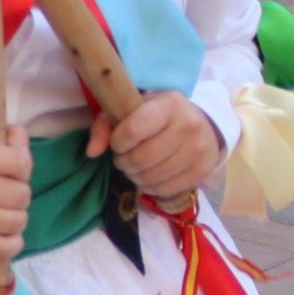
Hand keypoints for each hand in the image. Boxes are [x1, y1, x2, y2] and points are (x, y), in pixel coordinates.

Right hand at [0, 138, 33, 263]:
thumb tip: (20, 133)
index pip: (19, 163)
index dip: (24, 169)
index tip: (14, 173)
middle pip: (22, 194)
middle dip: (19, 196)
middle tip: (6, 197)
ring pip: (17, 221)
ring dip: (16, 220)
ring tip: (4, 216)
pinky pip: (5, 247)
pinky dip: (12, 243)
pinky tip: (4, 236)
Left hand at [94, 91, 225, 203]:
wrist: (202, 124)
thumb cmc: (159, 115)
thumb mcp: (132, 109)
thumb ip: (105, 125)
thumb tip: (91, 152)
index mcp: (169, 104)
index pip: (132, 130)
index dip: (117, 142)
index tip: (118, 142)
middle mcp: (188, 126)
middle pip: (141, 158)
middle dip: (124, 162)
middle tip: (124, 158)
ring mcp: (198, 150)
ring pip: (152, 177)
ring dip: (135, 176)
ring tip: (135, 167)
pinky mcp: (202, 171)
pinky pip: (165, 189)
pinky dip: (150, 187)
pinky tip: (149, 176)